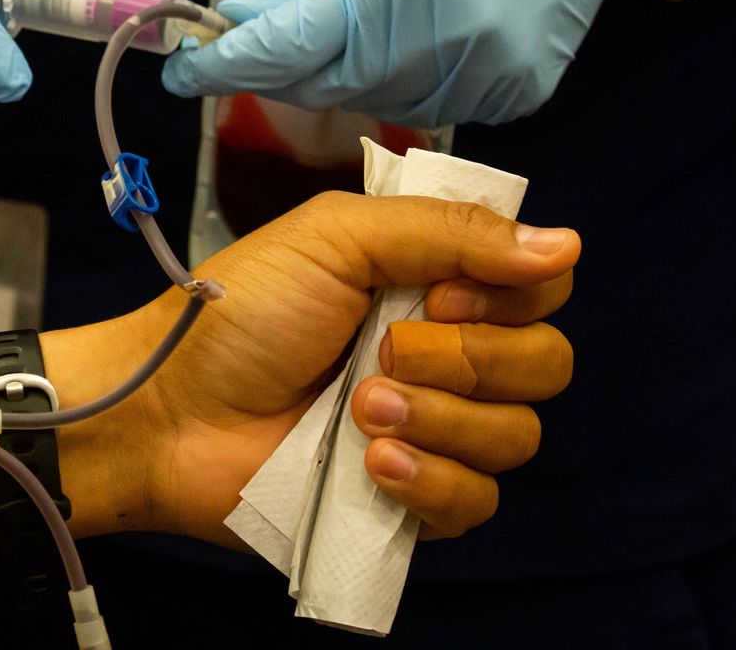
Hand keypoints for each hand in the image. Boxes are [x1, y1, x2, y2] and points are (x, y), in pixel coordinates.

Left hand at [126, 193, 575, 542]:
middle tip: (384, 354)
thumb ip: (449, 232)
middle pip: (544, 364)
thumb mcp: (336, 239)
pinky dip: (429, 482)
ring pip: (516, 437)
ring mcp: (435, 433)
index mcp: (436, 283)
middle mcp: (449, 355)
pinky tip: (371, 464)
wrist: (170, 413)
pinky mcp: (412, 502)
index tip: (436, 295)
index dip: (509, 295)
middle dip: (468, 360)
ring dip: (439, 420)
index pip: (542, 288)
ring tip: (359, 412)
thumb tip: (565, 244)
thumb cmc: (240, 314)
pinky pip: (477, 504)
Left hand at [161, 0, 633, 125]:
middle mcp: (446, 33)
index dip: (225, 65)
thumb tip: (244, 22)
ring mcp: (488, 71)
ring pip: (374, 103)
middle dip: (273, 73)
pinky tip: (409, 38)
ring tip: (344, 27)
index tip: (181, 70)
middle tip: (244, 51)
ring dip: (338, 76)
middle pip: (323, 86)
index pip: (289, 45)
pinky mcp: (519, 92)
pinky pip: (431, 105)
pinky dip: (399, 81)